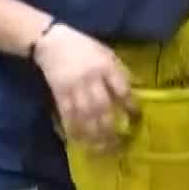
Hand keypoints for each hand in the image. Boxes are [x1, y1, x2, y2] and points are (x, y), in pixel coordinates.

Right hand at [33, 23, 138, 151]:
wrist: (51, 41)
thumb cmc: (83, 47)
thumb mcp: (106, 52)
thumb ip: (118, 70)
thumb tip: (136, 88)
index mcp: (105, 66)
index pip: (121, 89)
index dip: (130, 105)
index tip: (136, 117)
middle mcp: (90, 78)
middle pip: (102, 107)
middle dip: (111, 127)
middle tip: (118, 143)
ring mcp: (73, 87)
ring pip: (85, 115)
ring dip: (93, 133)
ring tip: (101, 148)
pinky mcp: (59, 93)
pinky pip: (67, 114)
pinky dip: (73, 129)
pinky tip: (79, 140)